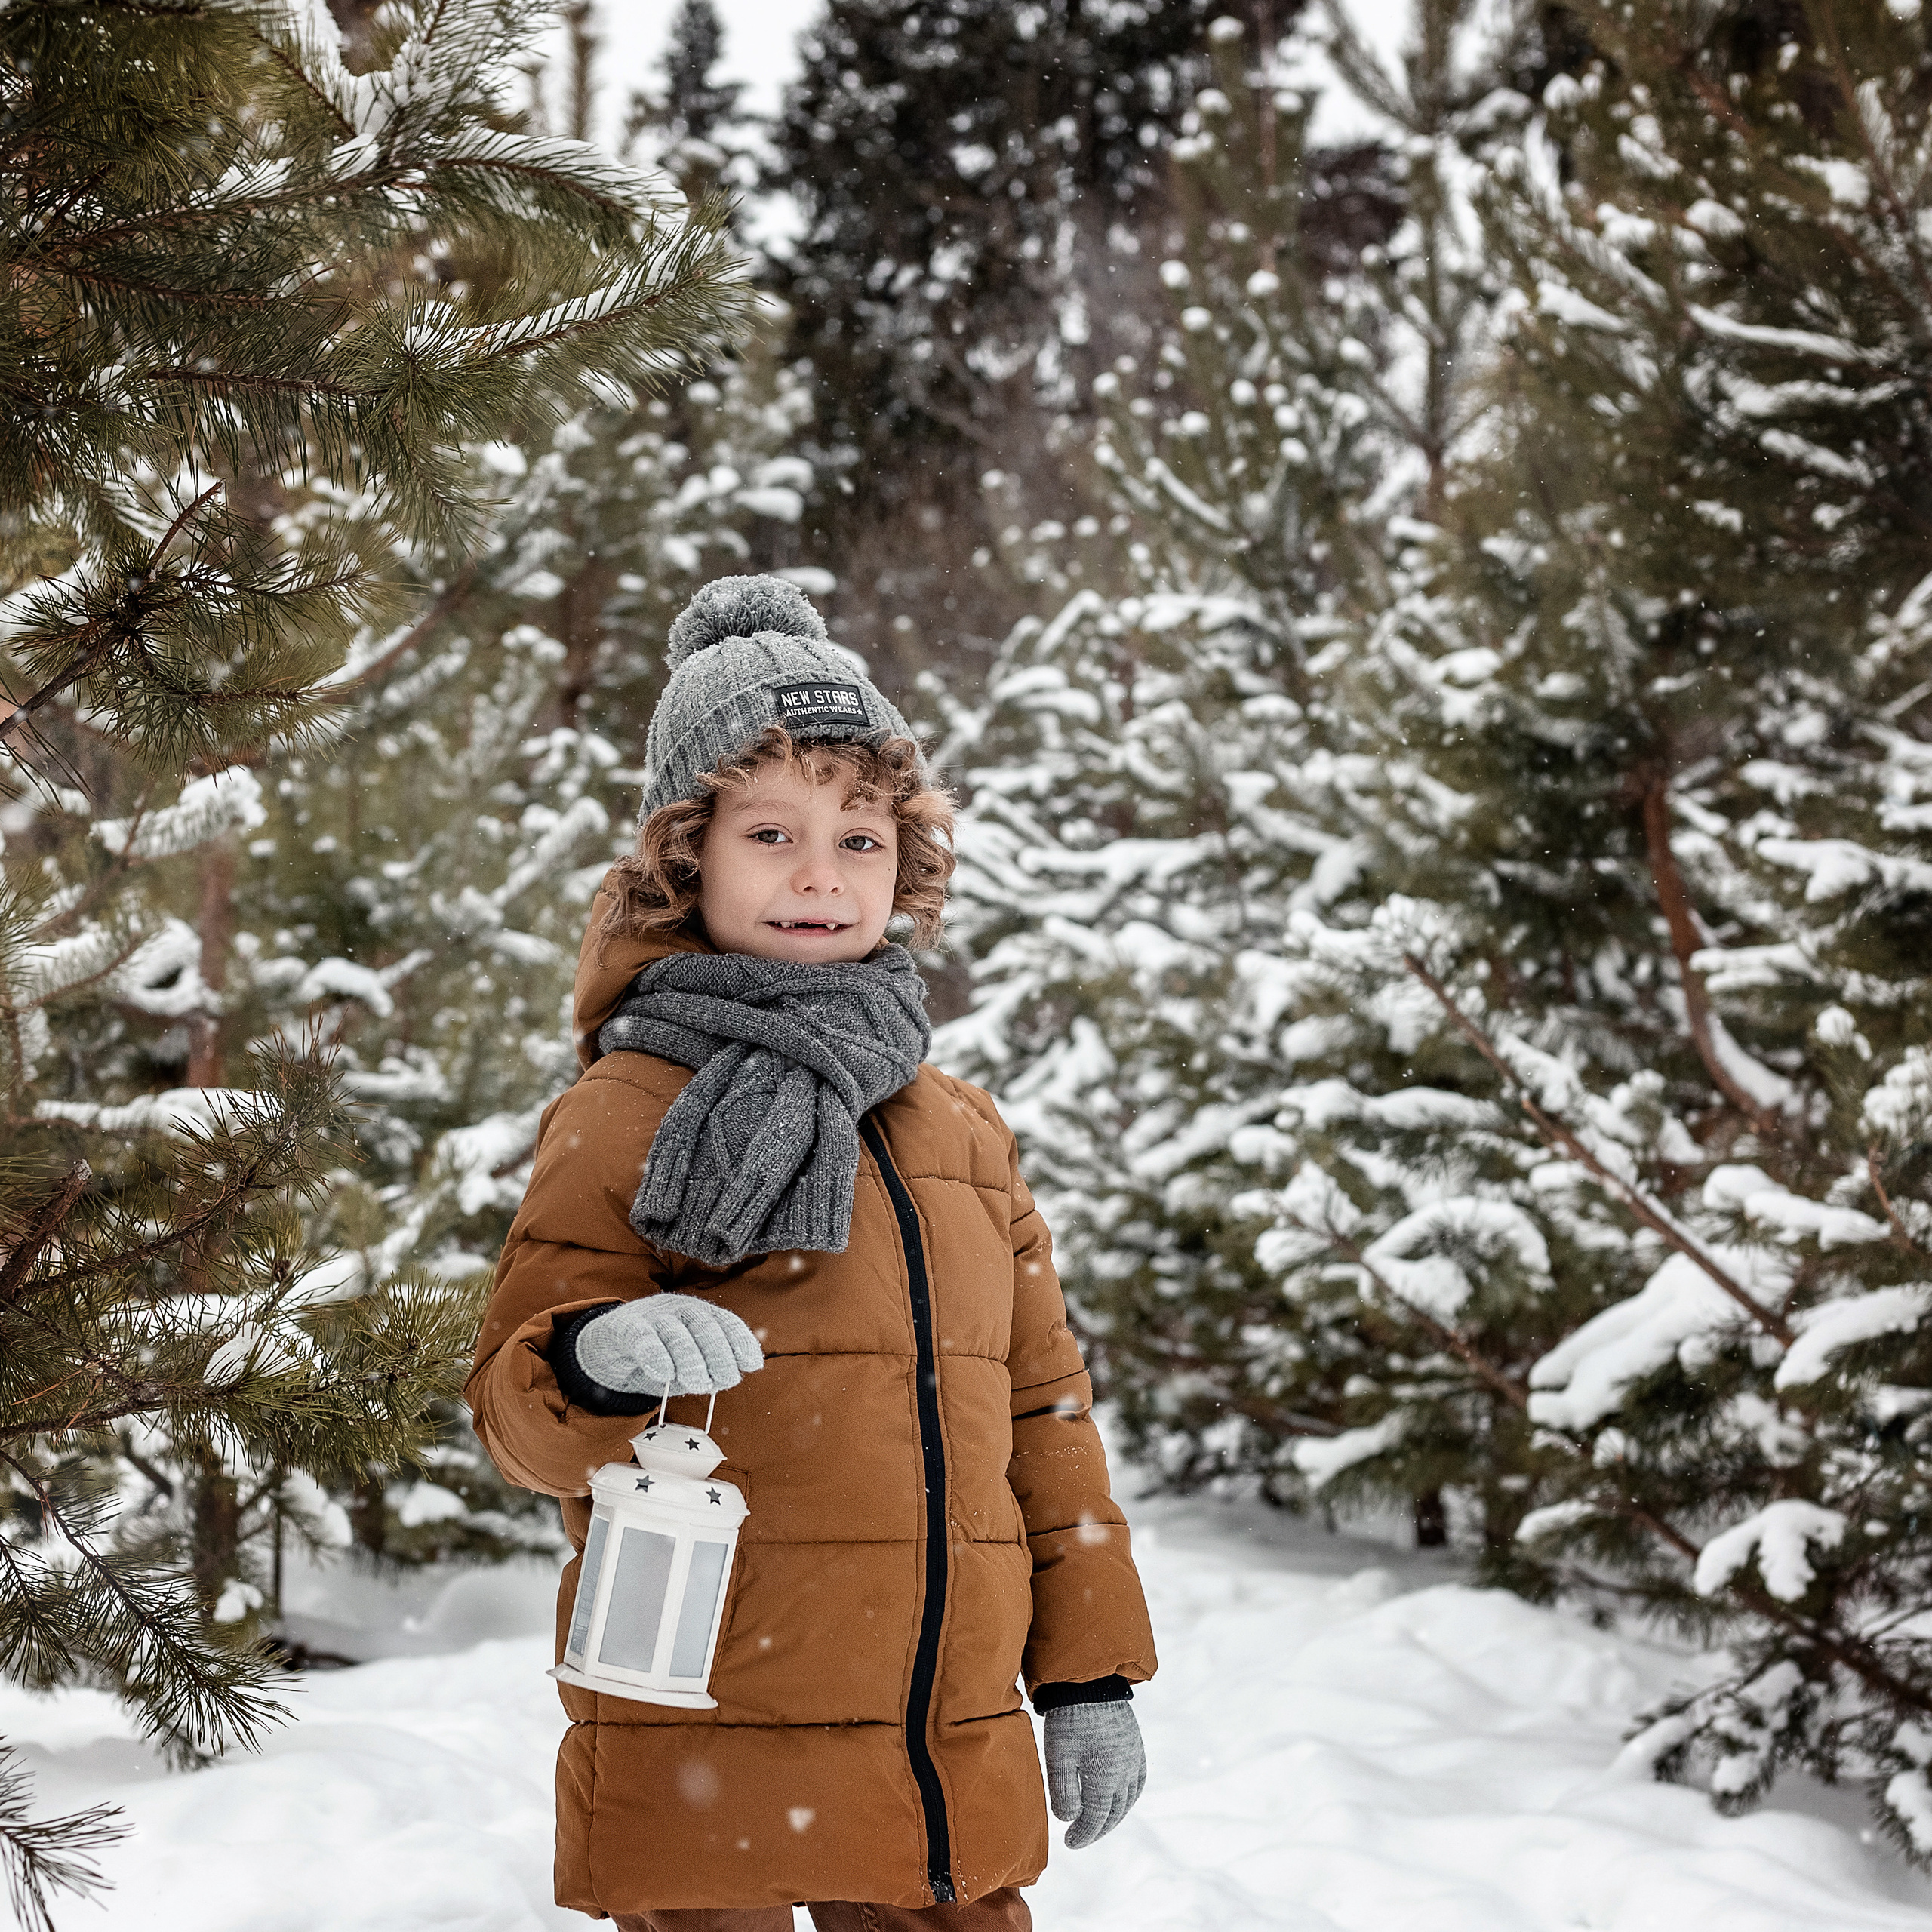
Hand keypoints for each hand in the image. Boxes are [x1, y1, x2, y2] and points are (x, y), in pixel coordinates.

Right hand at [572, 1293, 762, 1396]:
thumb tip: (730, 1378)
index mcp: (698, 1314)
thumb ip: (706, 1370)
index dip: (741, 1341)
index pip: (725, 1322)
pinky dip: (655, 1355)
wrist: (605, 1349)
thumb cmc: (654, 1357)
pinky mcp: (624, 1325)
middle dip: (719, 1354)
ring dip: (690, 1359)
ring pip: (675, 1331)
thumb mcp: (685, 1365)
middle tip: (725, 1380)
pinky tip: (664, 1373)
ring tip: (697, 1384)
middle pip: (704, 1325)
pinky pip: (642, 1337)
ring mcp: (651, 1314)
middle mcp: (678, 1308)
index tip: (752, 1364)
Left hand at [1043, 1702, 1145, 1848]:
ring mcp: (1134, 1757)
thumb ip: (1063, 1793)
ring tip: (1098, 1823)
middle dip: (1097, 1829)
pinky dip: (1130, 1796)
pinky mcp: (1135, 1745)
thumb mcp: (1058, 1758)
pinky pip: (1138, 1780)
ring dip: (1114, 1816)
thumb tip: (1069, 1819)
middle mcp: (1125, 1771)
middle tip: (1080, 1837)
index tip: (1069, 1843)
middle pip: (1114, 1813)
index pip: (1096, 1818)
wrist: (1088, 1684)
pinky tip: (1120, 1799)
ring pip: (1128, 1799)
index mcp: (1106, 1777)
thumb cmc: (1069, 1721)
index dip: (1083, 1835)